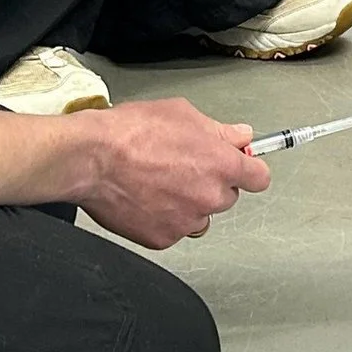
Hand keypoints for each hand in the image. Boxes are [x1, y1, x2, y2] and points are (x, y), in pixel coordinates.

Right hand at [77, 99, 266, 249]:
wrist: (92, 159)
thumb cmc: (131, 133)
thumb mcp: (182, 114)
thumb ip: (219, 130)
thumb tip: (240, 136)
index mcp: (222, 165)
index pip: (259, 177)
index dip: (248, 169)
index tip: (239, 165)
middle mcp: (209, 198)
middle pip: (227, 196)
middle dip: (211, 183)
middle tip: (182, 166)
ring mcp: (187, 221)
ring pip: (199, 215)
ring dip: (188, 203)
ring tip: (158, 181)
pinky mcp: (163, 238)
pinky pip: (173, 229)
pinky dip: (163, 217)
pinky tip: (145, 196)